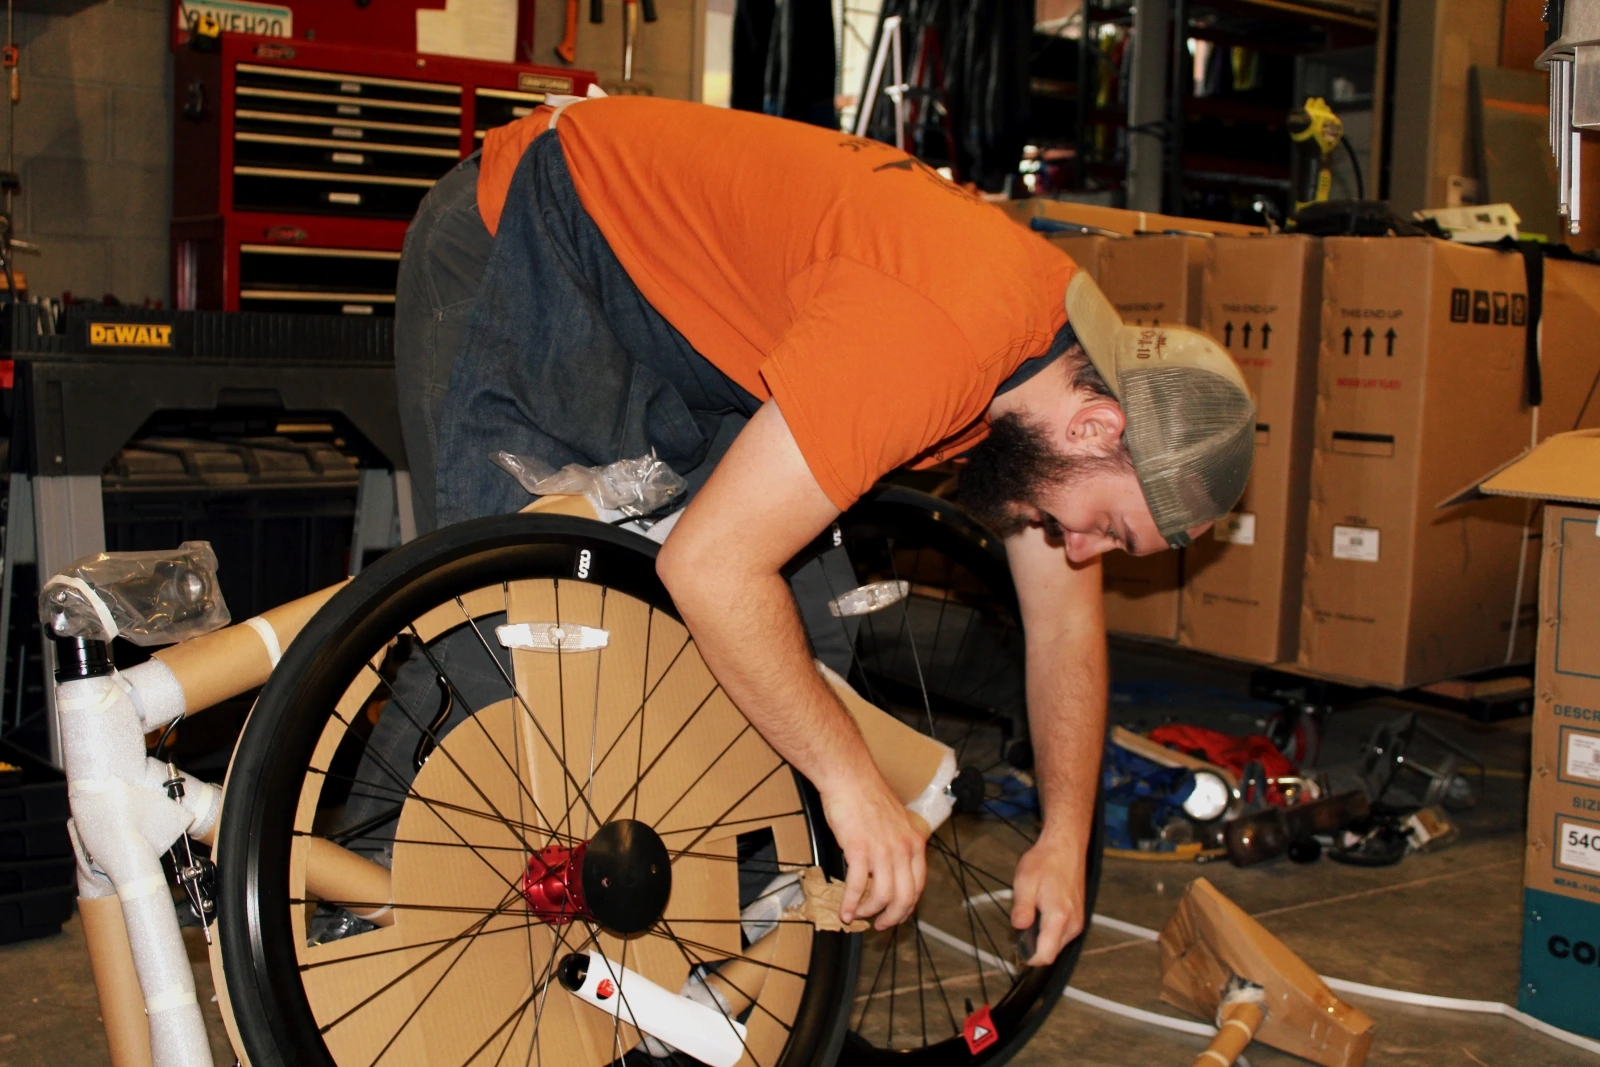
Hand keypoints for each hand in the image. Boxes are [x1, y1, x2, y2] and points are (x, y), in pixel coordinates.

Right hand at [822, 773, 926, 929]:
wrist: (850, 778)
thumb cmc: (867, 796)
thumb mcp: (895, 822)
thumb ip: (897, 844)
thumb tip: (889, 867)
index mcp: (915, 843)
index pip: (918, 886)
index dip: (907, 906)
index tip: (896, 914)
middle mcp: (903, 849)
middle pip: (905, 898)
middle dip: (892, 917)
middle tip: (880, 925)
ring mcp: (882, 851)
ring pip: (882, 896)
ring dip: (869, 912)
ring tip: (858, 915)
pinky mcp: (860, 850)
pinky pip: (858, 886)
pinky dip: (850, 903)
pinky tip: (844, 911)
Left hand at [1010, 832, 1087, 965]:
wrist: (1066, 847)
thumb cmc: (1046, 861)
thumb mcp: (1025, 881)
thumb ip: (1022, 908)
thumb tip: (1018, 928)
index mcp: (1059, 917)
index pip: (1046, 955)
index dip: (1030, 958)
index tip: (1017, 951)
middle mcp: (1073, 923)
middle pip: (1051, 952)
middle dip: (1034, 945)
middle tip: (1021, 925)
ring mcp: (1078, 921)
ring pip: (1057, 944)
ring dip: (1042, 937)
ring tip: (1032, 913)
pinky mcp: (1079, 917)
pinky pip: (1062, 934)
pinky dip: (1050, 929)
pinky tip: (1042, 911)